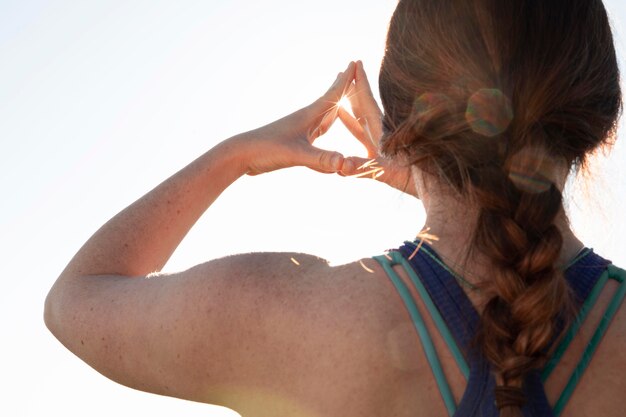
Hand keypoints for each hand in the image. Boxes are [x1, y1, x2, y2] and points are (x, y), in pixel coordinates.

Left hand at [236, 62, 355, 174]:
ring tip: (343, 93)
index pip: (333, 94)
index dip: (346, 81)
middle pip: (331, 99)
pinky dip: (329, 122)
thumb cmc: (266, 150)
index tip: (356, 62)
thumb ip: (322, 160)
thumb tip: (343, 163)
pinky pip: (319, 128)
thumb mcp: (296, 155)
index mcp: (308, 116)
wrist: (242, 155)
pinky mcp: (296, 140)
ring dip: (337, 103)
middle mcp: (306, 119)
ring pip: (325, 113)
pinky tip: (327, 123)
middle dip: (343, 86)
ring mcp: (301, 129)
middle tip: (354, 71)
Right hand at [337, 61, 417, 196]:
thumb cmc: (414, 181)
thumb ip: (364, 169)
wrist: (435, 190)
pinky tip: (346, 121)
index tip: (355, 63)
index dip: (361, 83)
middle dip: (353, 89)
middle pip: (363, 106)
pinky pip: (361, 135)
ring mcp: (382, 145)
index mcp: (383, 133)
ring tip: (337, 93)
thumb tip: (341, 166)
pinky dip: (351, 124)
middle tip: (343, 72)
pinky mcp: (382, 156)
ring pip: (360, 120)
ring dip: (348, 106)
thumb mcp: (387, 174)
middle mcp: (382, 135)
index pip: (368, 102)